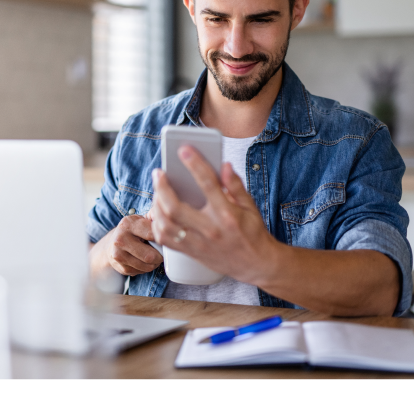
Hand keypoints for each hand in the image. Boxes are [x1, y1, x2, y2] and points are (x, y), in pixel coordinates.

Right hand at [91, 215, 162, 276]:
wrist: (111, 244)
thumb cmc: (132, 231)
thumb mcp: (139, 220)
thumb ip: (153, 218)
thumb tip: (168, 220)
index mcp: (127, 223)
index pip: (152, 234)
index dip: (162, 239)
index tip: (165, 240)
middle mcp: (120, 239)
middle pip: (150, 255)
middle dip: (160, 256)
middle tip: (161, 252)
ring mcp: (119, 254)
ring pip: (147, 265)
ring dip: (154, 263)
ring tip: (153, 257)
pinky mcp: (121, 267)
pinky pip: (142, 272)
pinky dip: (146, 268)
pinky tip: (143, 261)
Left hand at [149, 146, 279, 284]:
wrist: (257, 265)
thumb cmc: (253, 233)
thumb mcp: (250, 206)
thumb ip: (235, 185)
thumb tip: (224, 165)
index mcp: (228, 215)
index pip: (208, 184)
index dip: (195, 164)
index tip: (184, 149)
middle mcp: (211, 230)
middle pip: (176, 208)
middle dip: (162, 187)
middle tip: (159, 173)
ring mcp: (199, 243)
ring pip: (166, 225)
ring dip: (156, 205)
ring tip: (157, 191)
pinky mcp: (192, 252)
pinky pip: (166, 240)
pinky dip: (157, 224)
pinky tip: (158, 212)